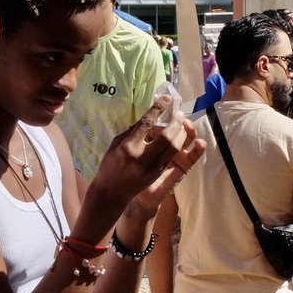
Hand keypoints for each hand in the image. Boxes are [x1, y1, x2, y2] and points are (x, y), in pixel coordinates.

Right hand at [94, 95, 205, 211]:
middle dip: (176, 122)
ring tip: (182, 124)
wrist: (112, 193)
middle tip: (179, 113)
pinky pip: (171, 156)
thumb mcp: (115, 146)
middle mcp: (142, 156)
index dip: (158, 109)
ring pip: (174, 147)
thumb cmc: (109, 167)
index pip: (146, 124)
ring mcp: (152, 166)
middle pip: (167, 136)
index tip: (167, 99)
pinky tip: (178, 137)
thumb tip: (145, 120)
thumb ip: (130, 132)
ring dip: (181, 133)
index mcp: (129, 147)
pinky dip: (177, 144)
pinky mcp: (158, 173)